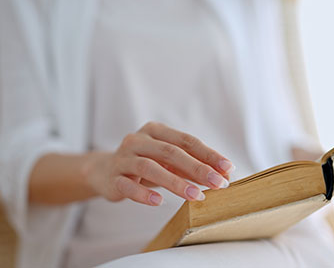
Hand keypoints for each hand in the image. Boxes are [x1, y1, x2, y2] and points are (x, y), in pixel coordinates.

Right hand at [83, 122, 234, 205]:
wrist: (104, 171)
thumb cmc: (144, 164)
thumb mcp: (167, 162)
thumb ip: (190, 166)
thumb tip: (224, 175)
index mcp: (155, 131)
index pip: (186, 141)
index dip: (208, 154)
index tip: (228, 169)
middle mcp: (138, 140)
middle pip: (171, 152)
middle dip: (197, 168)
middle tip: (218, 183)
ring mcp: (123, 158)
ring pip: (150, 168)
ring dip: (175, 182)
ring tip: (196, 196)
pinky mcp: (113, 178)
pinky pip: (128, 185)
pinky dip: (143, 194)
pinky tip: (158, 202)